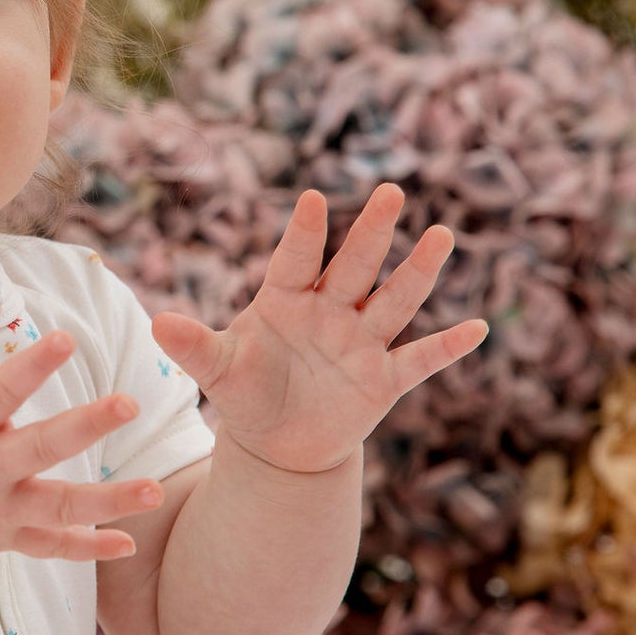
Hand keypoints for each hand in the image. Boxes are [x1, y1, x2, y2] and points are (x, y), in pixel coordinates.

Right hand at [0, 294, 164, 569]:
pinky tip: (128, 542)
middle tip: (129, 405)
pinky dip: (88, 549)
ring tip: (156, 490)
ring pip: (58, 507)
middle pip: (40, 448)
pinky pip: (50, 548)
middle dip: (85, 427)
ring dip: (108, 501)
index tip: (66, 340)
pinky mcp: (2, 539)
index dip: (32, 366)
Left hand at [150, 182, 487, 473]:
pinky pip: (420, 359)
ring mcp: (361, 341)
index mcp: (285, 298)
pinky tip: (478, 328)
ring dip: (418, 271)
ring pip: (394, 300)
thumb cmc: (246, 392)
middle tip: (390, 191)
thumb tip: (157, 323)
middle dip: (371, 232)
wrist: (278, 444)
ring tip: (441, 235)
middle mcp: (330, 310)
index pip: (296, 259)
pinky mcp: (384, 379)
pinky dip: (448, 347)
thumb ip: (192, 345)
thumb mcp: (217, 371)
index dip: (304, 233)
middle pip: (355, 266)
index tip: (311, 199)